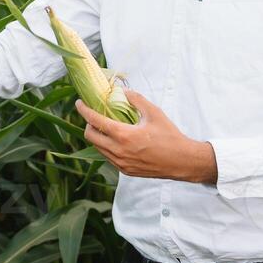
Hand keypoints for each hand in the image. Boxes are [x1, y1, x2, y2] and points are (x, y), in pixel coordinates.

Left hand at [74, 89, 217, 183]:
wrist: (182, 162)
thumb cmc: (170, 137)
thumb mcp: (154, 113)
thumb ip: (137, 100)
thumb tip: (123, 91)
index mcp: (124, 136)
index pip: (95, 121)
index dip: (84, 110)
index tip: (79, 103)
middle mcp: (119, 151)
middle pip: (90, 136)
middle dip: (88, 124)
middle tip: (94, 115)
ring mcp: (121, 163)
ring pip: (98, 148)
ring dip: (97, 136)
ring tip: (104, 127)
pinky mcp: (126, 171)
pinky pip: (108, 157)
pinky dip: (106, 147)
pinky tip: (115, 140)